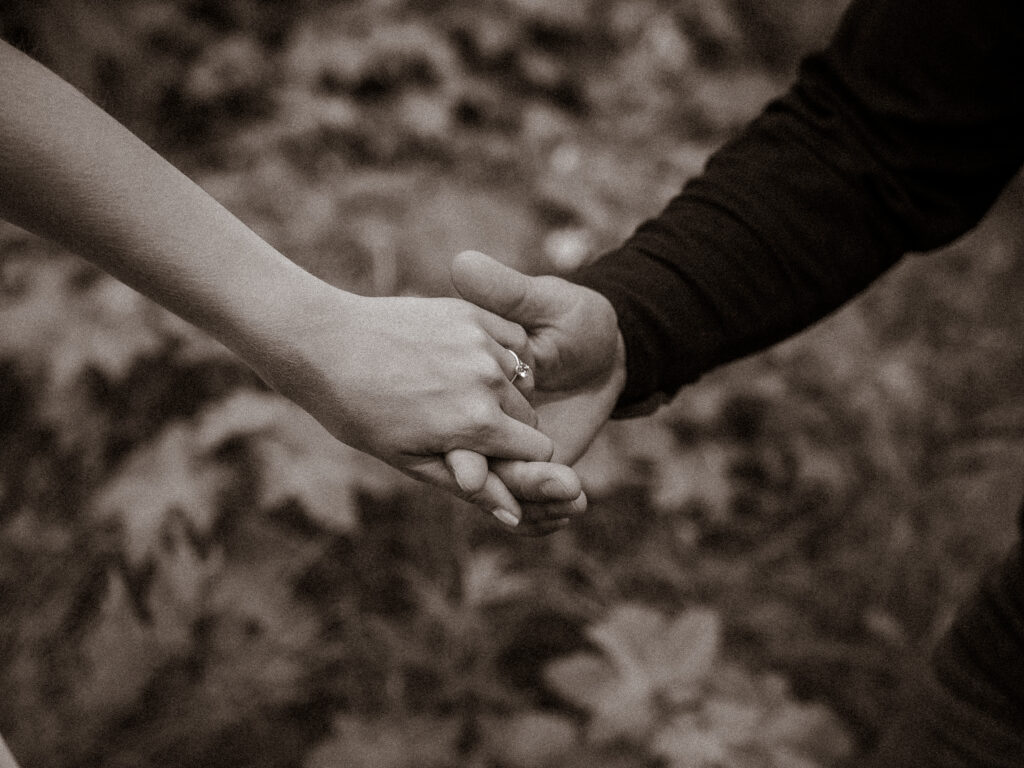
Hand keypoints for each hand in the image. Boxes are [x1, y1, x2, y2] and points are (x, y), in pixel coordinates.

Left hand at [258, 287, 564, 508]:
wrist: (325, 344)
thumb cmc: (359, 412)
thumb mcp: (409, 459)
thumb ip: (469, 487)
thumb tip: (515, 517)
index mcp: (477, 425)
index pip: (538, 450)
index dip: (514, 458)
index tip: (485, 455)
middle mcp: (490, 381)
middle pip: (531, 416)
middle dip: (508, 426)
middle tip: (459, 423)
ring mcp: (482, 342)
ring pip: (521, 378)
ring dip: (500, 388)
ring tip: (450, 388)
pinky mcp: (472, 314)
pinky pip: (510, 340)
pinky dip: (496, 353)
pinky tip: (459, 358)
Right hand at [449, 250, 626, 506]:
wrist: (610, 350)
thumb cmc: (574, 319)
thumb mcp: (540, 300)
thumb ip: (502, 289)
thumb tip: (462, 262)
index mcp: (473, 388)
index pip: (459, 429)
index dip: (465, 456)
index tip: (468, 473)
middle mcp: (484, 422)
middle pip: (481, 467)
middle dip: (492, 485)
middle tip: (510, 496)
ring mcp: (508, 449)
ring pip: (509, 488)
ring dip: (532, 497)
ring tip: (569, 493)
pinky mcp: (539, 466)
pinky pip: (533, 504)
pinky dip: (547, 514)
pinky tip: (572, 509)